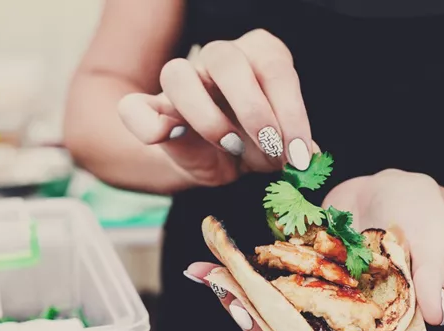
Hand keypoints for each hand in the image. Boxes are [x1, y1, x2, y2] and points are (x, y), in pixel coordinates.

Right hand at [118, 29, 313, 187]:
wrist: (214, 162)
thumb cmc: (254, 144)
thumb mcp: (280, 147)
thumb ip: (293, 146)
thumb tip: (309, 155)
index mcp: (260, 56)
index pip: (276, 69)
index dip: (291, 113)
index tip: (299, 154)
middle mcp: (221, 57)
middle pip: (227, 60)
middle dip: (253, 110)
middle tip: (270, 147)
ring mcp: (183, 78)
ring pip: (177, 74)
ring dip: (207, 117)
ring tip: (230, 147)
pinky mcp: (151, 107)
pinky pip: (134, 107)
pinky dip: (147, 124)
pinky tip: (167, 139)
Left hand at [185, 170, 443, 330]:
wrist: (391, 189)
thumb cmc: (425, 216)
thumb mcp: (436, 239)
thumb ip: (432, 274)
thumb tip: (439, 314)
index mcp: (389, 329)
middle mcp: (349, 326)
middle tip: (242, 313)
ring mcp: (319, 306)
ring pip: (280, 326)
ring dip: (246, 310)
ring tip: (215, 282)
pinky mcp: (297, 283)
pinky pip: (266, 292)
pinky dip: (238, 282)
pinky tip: (208, 267)